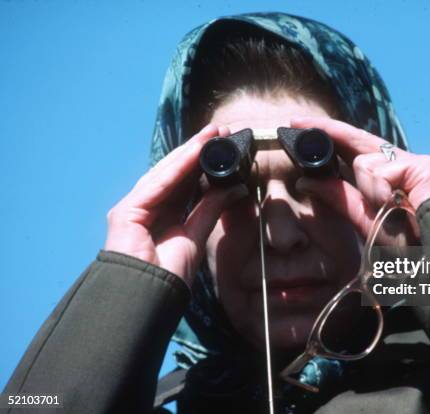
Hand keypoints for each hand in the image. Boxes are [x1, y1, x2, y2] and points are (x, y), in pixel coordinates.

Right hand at [104, 124, 247, 286]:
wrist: (148, 299)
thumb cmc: (168, 275)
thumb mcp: (196, 234)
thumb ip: (211, 209)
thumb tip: (235, 188)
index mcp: (162, 214)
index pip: (184, 181)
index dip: (203, 162)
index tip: (223, 145)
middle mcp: (146, 206)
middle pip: (175, 173)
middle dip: (198, 151)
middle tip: (220, 131)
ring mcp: (134, 207)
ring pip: (166, 173)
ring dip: (190, 152)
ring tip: (211, 134)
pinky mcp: (127, 211)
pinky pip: (158, 184)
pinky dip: (178, 168)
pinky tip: (196, 152)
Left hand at [291, 117, 429, 238]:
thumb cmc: (405, 244)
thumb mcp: (362, 218)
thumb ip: (339, 197)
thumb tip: (307, 181)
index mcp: (385, 177)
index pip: (354, 149)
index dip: (330, 136)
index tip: (299, 127)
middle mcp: (398, 165)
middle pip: (357, 140)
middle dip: (327, 131)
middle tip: (297, 122)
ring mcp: (412, 163)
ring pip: (363, 162)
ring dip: (366, 191)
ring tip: (386, 210)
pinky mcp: (422, 165)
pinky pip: (379, 171)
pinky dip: (378, 191)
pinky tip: (392, 203)